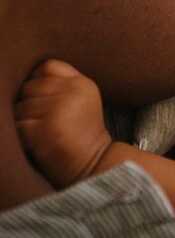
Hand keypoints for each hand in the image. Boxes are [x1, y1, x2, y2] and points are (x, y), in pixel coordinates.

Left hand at [15, 60, 111, 188]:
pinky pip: (16, 126)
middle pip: (29, 87)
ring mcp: (60, 108)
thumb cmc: (80, 138)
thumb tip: (26, 79)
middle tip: (43, 125)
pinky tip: (35, 145)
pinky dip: (20, 137)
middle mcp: (73, 91)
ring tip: (42, 137)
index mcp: (82, 83)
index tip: (43, 102)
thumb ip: (61, 84)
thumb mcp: (81, 102)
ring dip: (22, 123)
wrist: (94, 170)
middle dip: (28, 105)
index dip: (37, 82)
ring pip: (19, 107)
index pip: (46, 67)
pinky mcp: (46, 129)